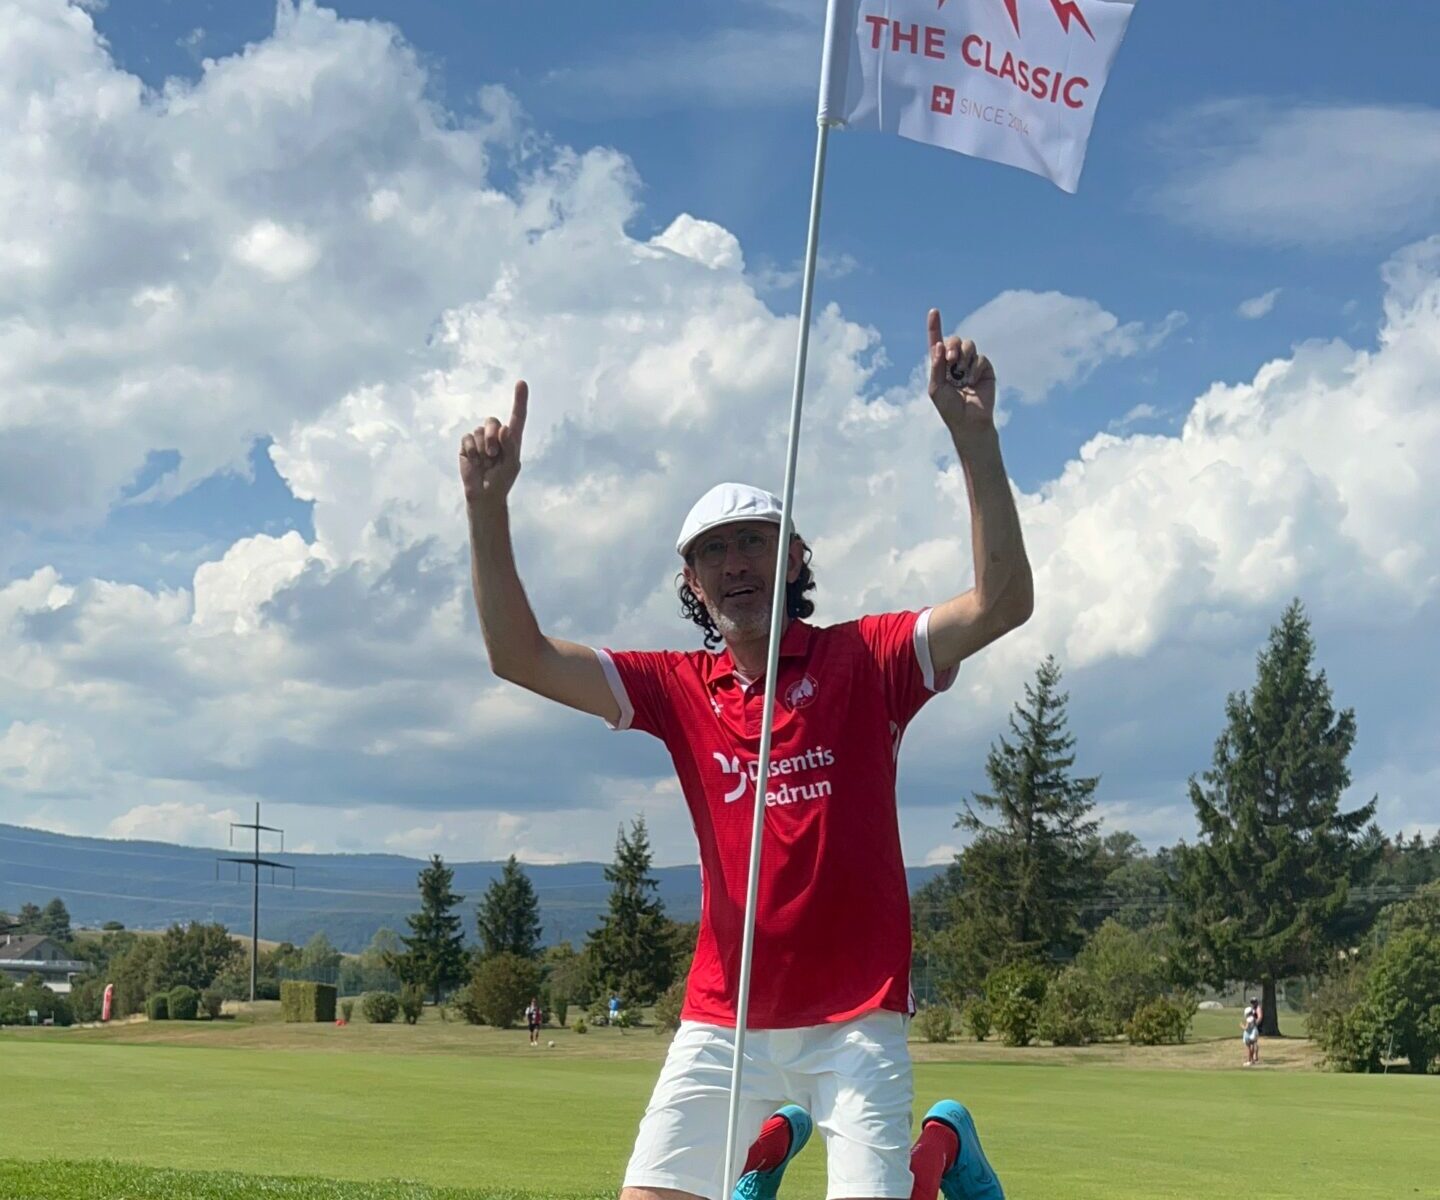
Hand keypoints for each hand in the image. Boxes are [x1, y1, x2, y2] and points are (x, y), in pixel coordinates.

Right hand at [460, 380, 527, 504]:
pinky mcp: (467, 445)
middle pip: (492, 421)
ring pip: (479, 431)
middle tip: (493, 454)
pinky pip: (467, 438)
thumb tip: (504, 427)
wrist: (484, 495)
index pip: (517, 416)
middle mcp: (496, 436)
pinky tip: (474, 461)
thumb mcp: (511, 465)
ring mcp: (480, 440)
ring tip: (485, 462)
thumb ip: (510, 446)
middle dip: (491, 436)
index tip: (521, 383)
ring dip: (482, 448)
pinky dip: (471, 450)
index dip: (519, 399)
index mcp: (512, 439)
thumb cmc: (502, 481)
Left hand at [927, 308, 995, 438]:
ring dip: (963, 357)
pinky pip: (980, 358)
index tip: (934, 311)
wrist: (969, 421)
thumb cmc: (949, 408)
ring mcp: (971, 364)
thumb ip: (936, 366)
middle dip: (952, 346)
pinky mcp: (985, 368)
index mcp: (941, 365)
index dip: (935, 327)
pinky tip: (972, 381)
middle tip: (951, 360)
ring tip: (961, 374)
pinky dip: (974, 368)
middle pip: (954, 340)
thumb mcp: (936, 387)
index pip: (937, 342)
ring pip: (968, 345)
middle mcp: (956, 362)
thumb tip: (940, 345)